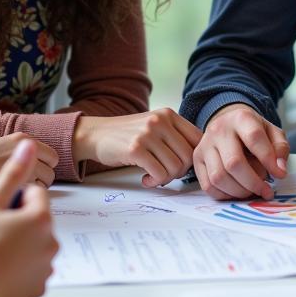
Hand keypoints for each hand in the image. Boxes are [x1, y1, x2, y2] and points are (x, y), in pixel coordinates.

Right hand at [0, 138, 57, 296]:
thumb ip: (12, 173)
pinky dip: (21, 270)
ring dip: (22, 246)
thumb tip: (29, 147)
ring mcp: (46, 267)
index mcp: (41, 219)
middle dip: (20, 222)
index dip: (14, 200)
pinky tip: (1, 272)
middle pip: (37, 221)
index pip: (35, 194)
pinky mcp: (39, 288)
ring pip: (36, 246)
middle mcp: (50, 243)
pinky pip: (33, 271)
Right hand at [75, 108, 201, 187]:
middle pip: (188, 156)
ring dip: (166, 179)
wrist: (97, 134)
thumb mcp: (155, 125)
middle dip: (180, 172)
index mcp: (169, 114)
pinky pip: (159, 174)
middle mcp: (160, 121)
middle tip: (166, 174)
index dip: (194, 157)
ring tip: (154, 177)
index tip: (182, 165)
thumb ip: (175, 136)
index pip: (198, 138)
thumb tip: (197, 159)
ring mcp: (147, 134)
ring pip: (175, 167)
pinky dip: (154, 182)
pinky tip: (145, 179)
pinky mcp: (135, 149)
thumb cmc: (129, 135)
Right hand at [193, 104, 288, 199]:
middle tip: (266, 191)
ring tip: (252, 191)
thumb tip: (279, 170)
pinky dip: (225, 195)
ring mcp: (205, 145)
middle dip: (253, 183)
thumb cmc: (252, 131)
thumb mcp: (272, 132)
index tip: (280, 175)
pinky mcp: (197, 160)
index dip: (268, 160)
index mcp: (240, 118)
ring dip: (239, 191)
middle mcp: (219, 130)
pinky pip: (208, 185)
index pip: (254, 138)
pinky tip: (237, 192)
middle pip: (233, 163)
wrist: (229, 125)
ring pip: (219, 177)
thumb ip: (280, 148)